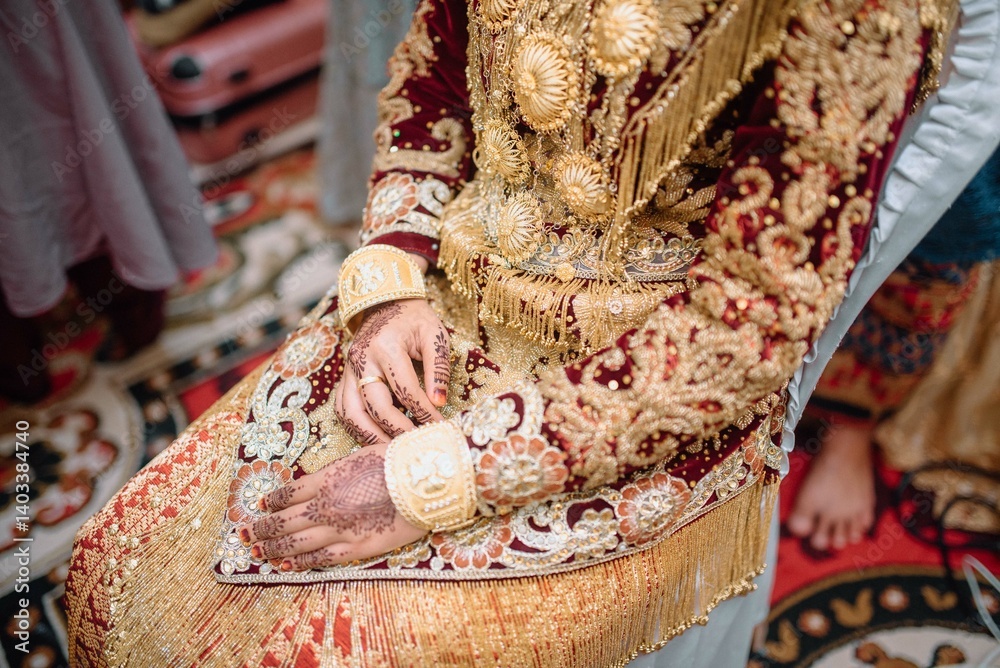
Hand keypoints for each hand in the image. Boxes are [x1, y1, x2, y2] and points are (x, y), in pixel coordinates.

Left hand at [238, 443, 426, 569]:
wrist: (424, 481)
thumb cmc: (399, 461)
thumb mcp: (362, 455)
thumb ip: (340, 471)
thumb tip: (327, 479)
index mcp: (326, 479)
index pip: (287, 493)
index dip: (271, 501)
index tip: (260, 506)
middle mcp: (325, 505)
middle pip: (283, 520)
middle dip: (261, 528)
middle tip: (245, 534)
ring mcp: (338, 529)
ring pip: (295, 542)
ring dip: (273, 547)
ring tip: (257, 552)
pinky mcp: (356, 548)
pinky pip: (321, 558)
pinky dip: (300, 562)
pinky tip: (286, 564)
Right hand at [335, 298, 450, 444]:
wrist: (386, 302)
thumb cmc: (415, 320)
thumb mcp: (434, 336)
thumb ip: (437, 368)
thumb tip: (439, 402)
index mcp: (386, 347)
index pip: (405, 390)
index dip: (424, 412)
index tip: (439, 427)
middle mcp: (362, 359)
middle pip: (375, 405)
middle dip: (396, 430)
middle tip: (414, 445)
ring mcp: (348, 369)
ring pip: (350, 411)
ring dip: (369, 435)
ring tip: (391, 450)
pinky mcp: (343, 376)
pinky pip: (342, 408)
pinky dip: (356, 426)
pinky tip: (374, 436)